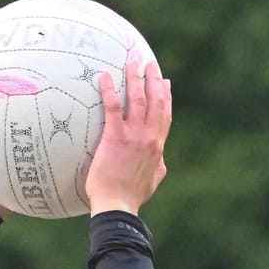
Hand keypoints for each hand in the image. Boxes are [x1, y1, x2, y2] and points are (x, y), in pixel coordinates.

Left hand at [86, 57, 170, 215]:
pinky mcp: (115, 137)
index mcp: (158, 145)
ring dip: (135, 77)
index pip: (165, 114)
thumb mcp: (153, 180)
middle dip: (153, 78)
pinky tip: (103, 77)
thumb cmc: (132, 196)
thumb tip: (160, 159)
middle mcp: (149, 136)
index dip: (166, 96)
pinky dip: (109, 90)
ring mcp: (134, 135)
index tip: (165, 82)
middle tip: (148, 62)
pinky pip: (113, 108)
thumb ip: (158, 165)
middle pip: (155, 100)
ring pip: (138, 99)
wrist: (118, 206)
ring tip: (131, 62)